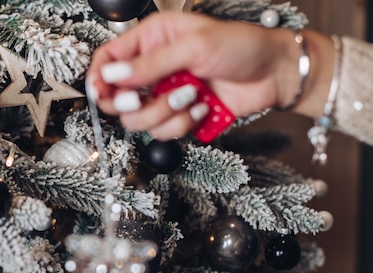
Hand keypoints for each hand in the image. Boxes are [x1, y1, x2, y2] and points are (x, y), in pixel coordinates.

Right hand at [87, 12, 333, 138]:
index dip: (99, 78)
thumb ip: (150, 64)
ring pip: (138, 120)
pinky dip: (183, 124)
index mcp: (151, 40)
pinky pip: (164, 133)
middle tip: (141, 98)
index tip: (101, 92)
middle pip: (116, 97)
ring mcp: (165, 96)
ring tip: (191, 96)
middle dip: (130, 102)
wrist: (274, 75)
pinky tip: (203, 107)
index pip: (108, 59)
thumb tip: (111, 76)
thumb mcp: (193, 46)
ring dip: (164, 113)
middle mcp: (153, 70)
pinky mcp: (179, 117)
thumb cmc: (240, 47)